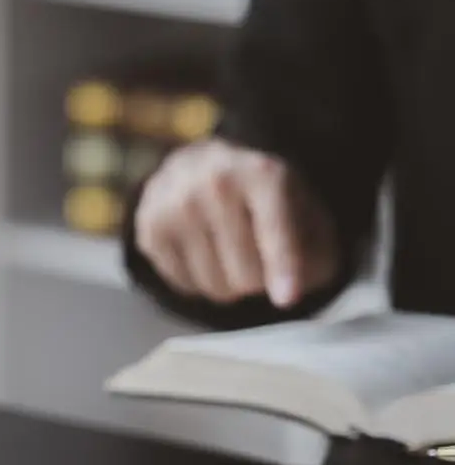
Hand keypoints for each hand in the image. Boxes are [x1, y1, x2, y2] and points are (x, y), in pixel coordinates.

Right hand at [134, 140, 339, 307]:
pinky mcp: (148, 228)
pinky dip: (200, 282)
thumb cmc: (263, 199)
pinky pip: (184, 287)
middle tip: (260, 260)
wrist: (202, 166)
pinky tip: (204, 253)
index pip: (275, 230)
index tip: (288, 298)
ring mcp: (175, 204)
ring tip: (231, 254)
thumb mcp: (304, 210)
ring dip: (230, 286)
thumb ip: (316, 253)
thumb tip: (289, 291)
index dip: (284, 266)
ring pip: (214, 287)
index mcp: (262, 173)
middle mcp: (214, 182)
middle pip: (246, 275)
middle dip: (261, 283)